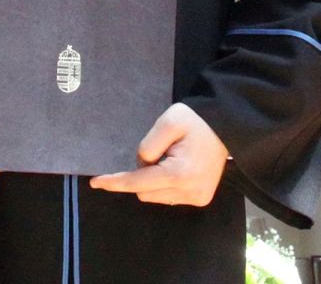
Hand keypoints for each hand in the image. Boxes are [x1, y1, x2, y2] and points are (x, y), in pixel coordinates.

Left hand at [89, 102, 227, 206]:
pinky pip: (168, 197)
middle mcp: (188, 191)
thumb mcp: (168, 121)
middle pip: (144, 192)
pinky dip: (165, 184)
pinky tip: (178, 168)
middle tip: (157, 152)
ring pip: (155, 196)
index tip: (95, 182)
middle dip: (141, 175)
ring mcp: (196, 198)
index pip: (138, 183)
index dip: (115, 182)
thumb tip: (141, 165)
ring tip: (171, 158)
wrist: (225, 127)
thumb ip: (149, 144)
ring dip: (153, 180)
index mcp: (179, 173)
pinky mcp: (200, 199)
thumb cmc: (195, 121)